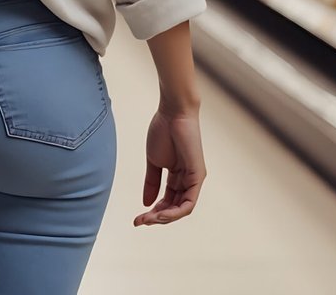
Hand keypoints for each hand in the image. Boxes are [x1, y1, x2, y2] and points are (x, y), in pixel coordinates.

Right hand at [134, 107, 204, 225]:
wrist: (172, 113)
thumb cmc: (163, 132)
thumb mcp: (154, 162)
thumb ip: (151, 182)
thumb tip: (146, 203)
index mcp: (178, 176)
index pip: (167, 201)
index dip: (153, 212)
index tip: (137, 218)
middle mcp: (188, 180)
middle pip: (174, 208)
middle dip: (156, 217)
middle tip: (139, 222)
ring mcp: (194, 179)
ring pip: (181, 209)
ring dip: (164, 218)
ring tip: (147, 219)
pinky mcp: (198, 176)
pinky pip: (188, 203)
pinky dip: (175, 212)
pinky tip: (160, 214)